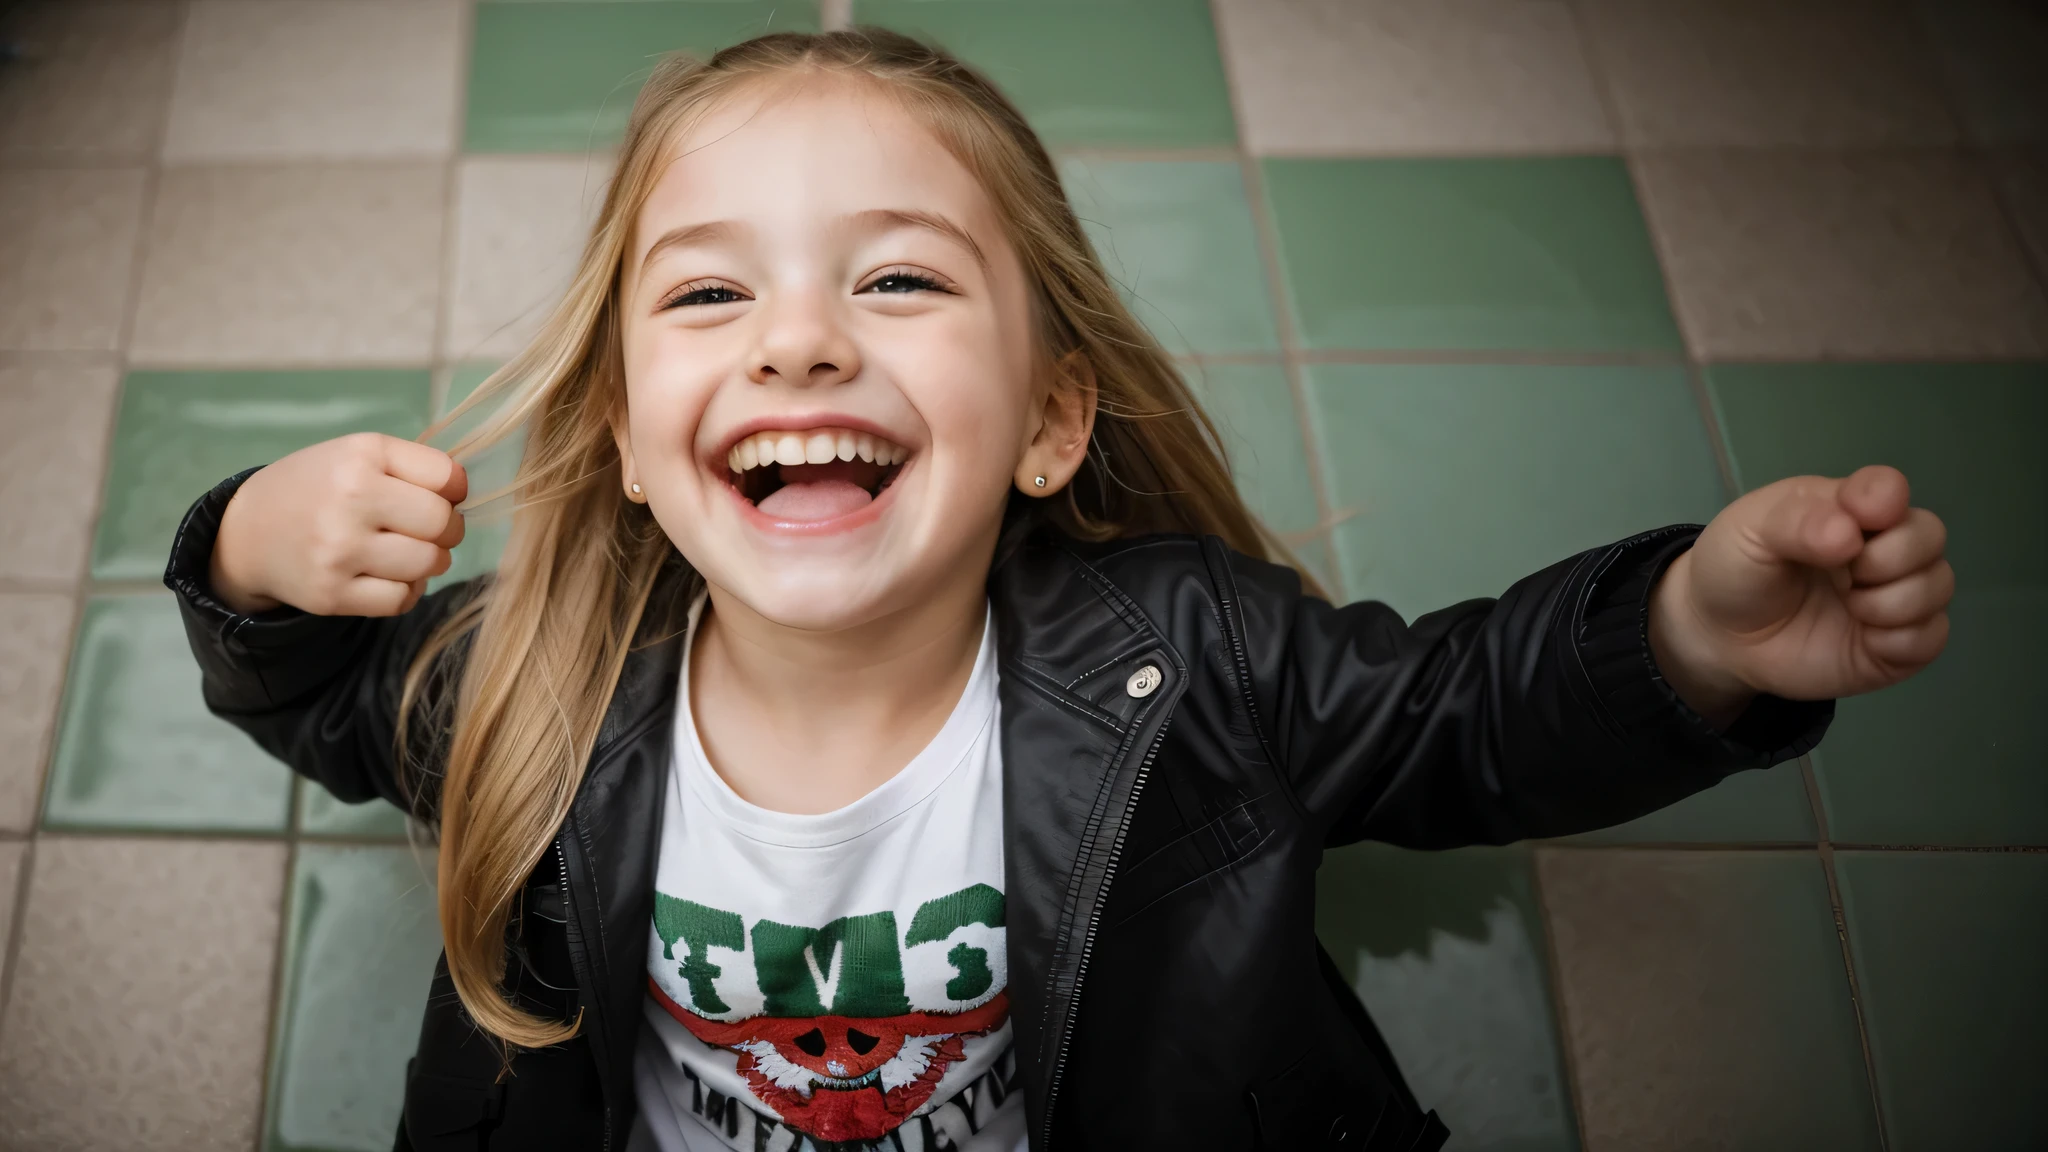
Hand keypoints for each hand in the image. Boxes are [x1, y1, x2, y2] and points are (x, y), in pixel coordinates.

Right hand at [210, 433, 468, 616]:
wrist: (248, 532)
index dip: (453, 491)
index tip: (438, 496)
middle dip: (448, 529)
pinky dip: (407, 590)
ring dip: (429, 561)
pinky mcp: (331, 595)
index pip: (449, 478)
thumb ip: (418, 466)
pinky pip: (402, 599)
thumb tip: (465, 496)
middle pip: (443, 524)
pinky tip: (389, 575)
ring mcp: (339, 552)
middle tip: (427, 529)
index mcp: (361, 456)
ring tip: (406, 550)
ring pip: (428, 564)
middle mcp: (349, 501)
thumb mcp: (359, 454)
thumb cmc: (319, 487)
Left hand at [1648, 465, 1951, 726]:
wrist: (1720, 638)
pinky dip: (1902, 639)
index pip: (1889, 489)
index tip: (1858, 518)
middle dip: (1892, 556)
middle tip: (1844, 574)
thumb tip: (1849, 533)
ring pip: (1939, 585)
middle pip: (1930, 534)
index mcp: (1846, 508)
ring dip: (1894, 600)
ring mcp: (1893, 596)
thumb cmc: (1736, 570)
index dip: (1884, 500)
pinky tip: (1864, 638)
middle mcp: (1881, 546)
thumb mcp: (1749, 532)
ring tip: (1848, 606)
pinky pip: (1932, 638)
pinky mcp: (1897, 646)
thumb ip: (1794, 523)